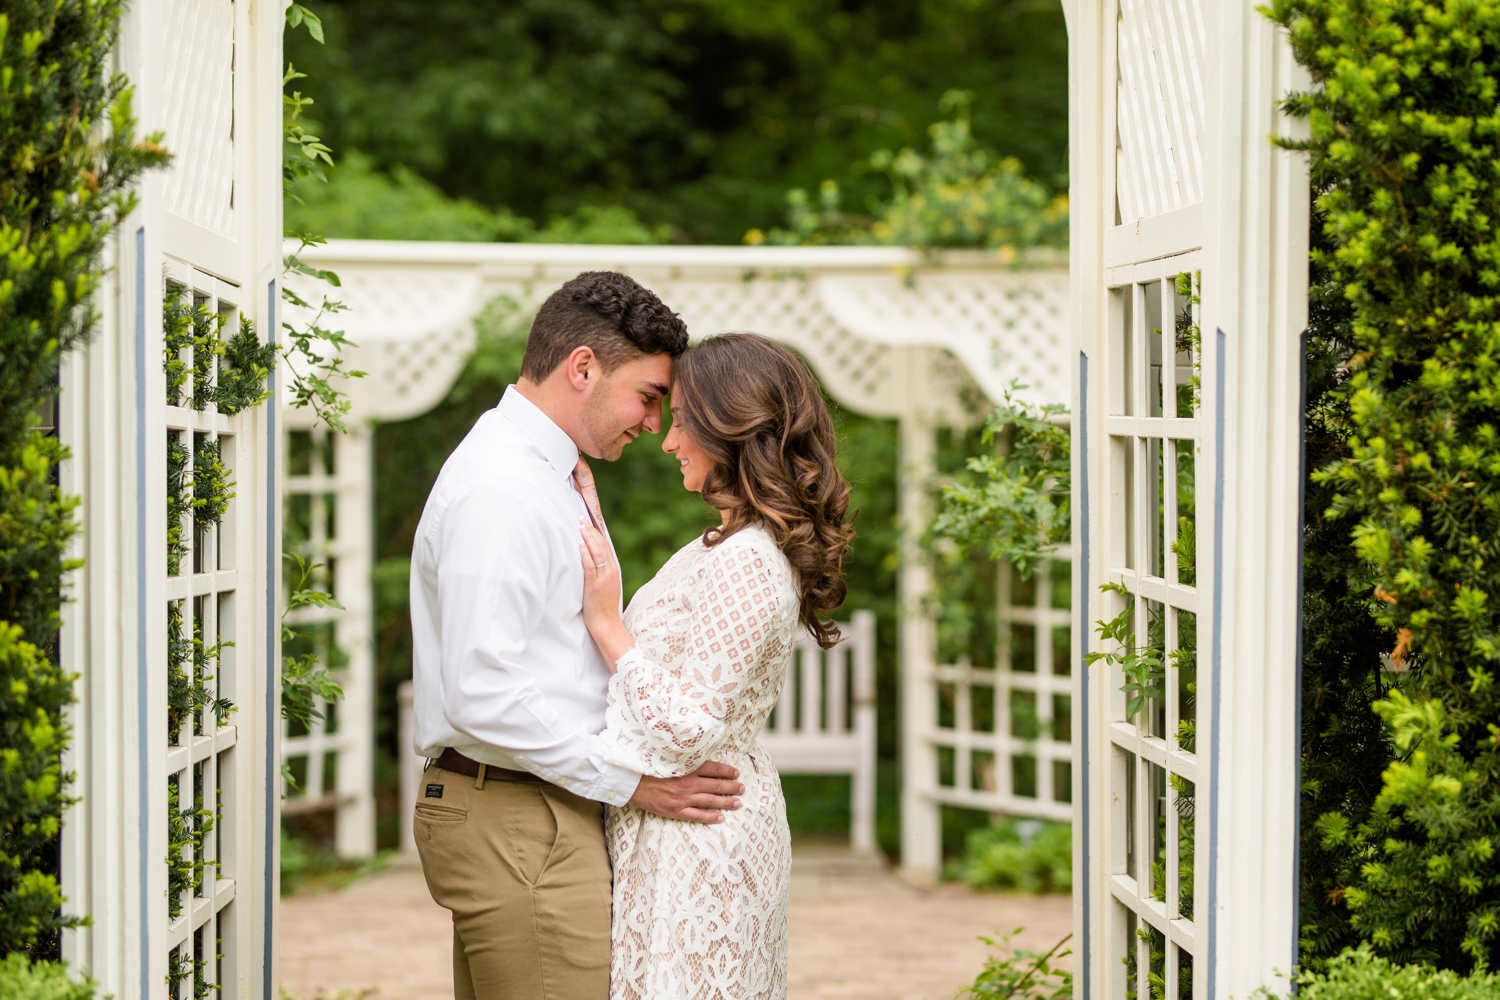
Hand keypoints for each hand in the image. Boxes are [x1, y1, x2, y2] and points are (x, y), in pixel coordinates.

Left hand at [579, 518, 632, 665]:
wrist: (606, 624)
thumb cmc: (604, 607)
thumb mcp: (607, 586)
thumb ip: (602, 573)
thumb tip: (593, 560)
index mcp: (614, 571)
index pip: (606, 547)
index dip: (598, 534)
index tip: (590, 523)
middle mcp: (610, 572)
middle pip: (602, 546)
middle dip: (591, 531)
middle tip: (582, 519)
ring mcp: (603, 578)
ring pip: (597, 553)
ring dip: (588, 538)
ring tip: (580, 527)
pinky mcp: (594, 585)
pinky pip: (590, 567)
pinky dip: (586, 554)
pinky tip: (580, 545)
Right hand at [628, 761, 744, 823]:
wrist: (631, 782)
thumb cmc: (649, 768)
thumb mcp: (669, 759)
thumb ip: (685, 760)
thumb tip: (701, 758)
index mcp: (686, 768)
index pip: (712, 769)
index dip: (726, 771)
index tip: (736, 772)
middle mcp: (687, 784)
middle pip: (715, 785)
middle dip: (731, 787)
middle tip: (742, 788)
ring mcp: (682, 799)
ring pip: (710, 801)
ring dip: (726, 801)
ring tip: (738, 802)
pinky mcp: (676, 811)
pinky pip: (697, 816)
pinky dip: (710, 817)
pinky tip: (721, 817)